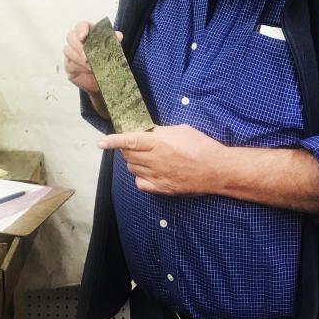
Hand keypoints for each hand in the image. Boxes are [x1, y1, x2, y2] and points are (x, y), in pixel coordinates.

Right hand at [63, 21, 122, 95]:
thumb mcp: (112, 51)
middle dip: (79, 47)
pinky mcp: (68, 64)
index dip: (81, 30)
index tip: (83, 37)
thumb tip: (118, 35)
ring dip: (79, 59)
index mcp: (88, 33)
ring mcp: (71, 52)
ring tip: (90, 66)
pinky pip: (69, 63)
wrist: (104, 80)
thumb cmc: (106, 62)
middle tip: (87, 58)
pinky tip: (86, 70)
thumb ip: (114, 42)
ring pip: (68, 50)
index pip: (81, 26)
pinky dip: (78, 66)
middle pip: (71, 36)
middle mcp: (77, 41)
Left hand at [98, 124, 222, 194]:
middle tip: (135, 143)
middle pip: (128, 154)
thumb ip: (161, 131)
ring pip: (132, 168)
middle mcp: (155, 160)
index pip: (129, 140)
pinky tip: (148, 171)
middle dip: (126, 147)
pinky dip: (140, 177)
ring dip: (133, 161)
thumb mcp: (181, 130)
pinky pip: (140, 183)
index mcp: (159, 143)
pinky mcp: (162, 188)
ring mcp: (157, 176)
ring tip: (146, 156)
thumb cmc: (201, 146)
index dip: (113, 141)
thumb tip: (147, 131)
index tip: (101, 142)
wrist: (217, 169)